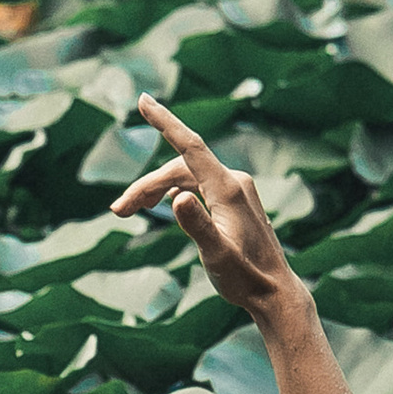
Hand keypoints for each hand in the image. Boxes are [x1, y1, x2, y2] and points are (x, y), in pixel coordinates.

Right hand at [109, 95, 298, 322]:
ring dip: (155, 190)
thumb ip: (197, 226)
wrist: (275, 293)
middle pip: (179, 169)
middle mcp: (234, 182)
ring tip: (126, 212)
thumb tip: (176, 198)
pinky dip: (173, 192)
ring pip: (186, 178)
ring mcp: (237, 189)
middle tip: (117, 211)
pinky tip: (160, 205)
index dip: (164, 122)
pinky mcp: (236, 200)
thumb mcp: (216, 256)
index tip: (142, 100)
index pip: (190, 146)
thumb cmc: (245, 278)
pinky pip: (198, 185)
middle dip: (145, 186)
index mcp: (228, 189)